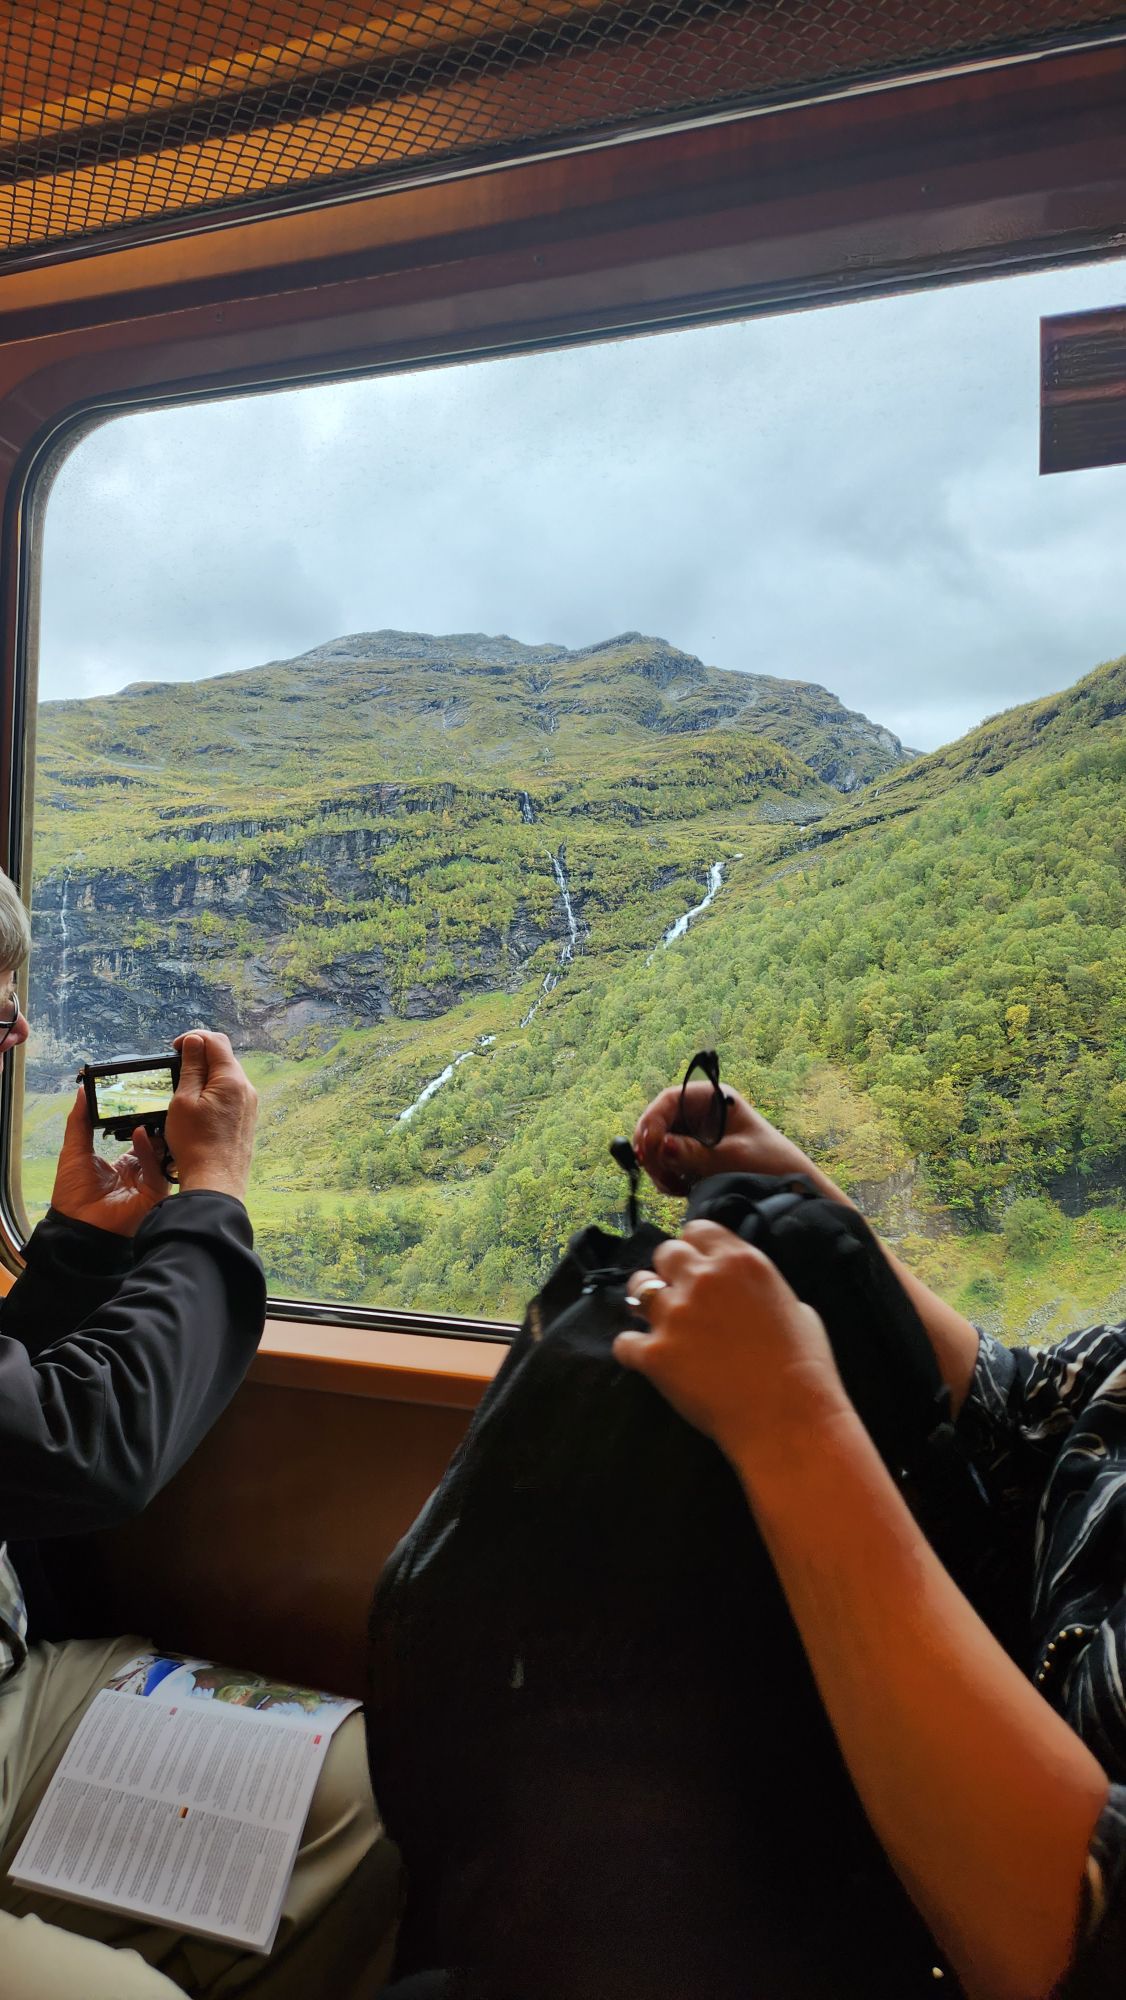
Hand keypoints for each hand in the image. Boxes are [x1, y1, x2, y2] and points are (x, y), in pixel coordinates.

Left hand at [51, 1091, 171, 1236]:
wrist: (75, 1224)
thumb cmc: (72, 1193)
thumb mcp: (74, 1150)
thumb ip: (80, 1120)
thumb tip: (82, 1091)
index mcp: (125, 1164)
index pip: (141, 1137)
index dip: (141, 1119)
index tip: (141, 1098)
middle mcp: (140, 1172)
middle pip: (155, 1143)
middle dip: (154, 1124)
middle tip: (154, 1100)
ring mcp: (149, 1182)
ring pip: (160, 1152)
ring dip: (155, 1133)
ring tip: (151, 1112)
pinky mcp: (154, 1192)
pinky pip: (156, 1168)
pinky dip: (149, 1150)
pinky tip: (141, 1134)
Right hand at [164, 1031, 257, 1202]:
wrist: (215, 1182)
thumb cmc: (195, 1144)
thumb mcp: (184, 1100)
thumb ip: (191, 1067)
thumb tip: (195, 1041)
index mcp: (232, 1079)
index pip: (216, 1041)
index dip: (193, 1038)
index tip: (174, 1048)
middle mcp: (247, 1088)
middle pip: (224, 1057)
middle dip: (200, 1055)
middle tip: (176, 1067)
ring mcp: (250, 1104)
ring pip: (227, 1076)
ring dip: (206, 1074)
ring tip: (184, 1088)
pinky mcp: (246, 1118)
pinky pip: (231, 1094)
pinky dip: (214, 1090)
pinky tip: (198, 1105)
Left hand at [614, 1219, 848, 1464]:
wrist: (788, 1420)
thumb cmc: (804, 1368)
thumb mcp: (796, 1308)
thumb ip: (761, 1288)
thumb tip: (746, 1292)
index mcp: (741, 1262)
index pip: (697, 1230)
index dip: (695, 1248)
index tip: (697, 1266)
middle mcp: (703, 1279)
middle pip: (664, 1253)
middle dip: (670, 1272)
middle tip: (681, 1297)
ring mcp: (675, 1314)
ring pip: (638, 1289)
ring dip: (646, 1303)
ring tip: (661, 1323)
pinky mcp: (654, 1353)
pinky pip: (625, 1341)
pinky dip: (634, 1351)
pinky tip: (649, 1360)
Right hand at [633, 1083, 829, 1198]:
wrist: (788, 1189)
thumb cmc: (769, 1164)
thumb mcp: (732, 1159)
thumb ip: (695, 1153)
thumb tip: (662, 1147)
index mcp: (712, 1098)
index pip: (669, 1100)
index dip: (653, 1122)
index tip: (651, 1149)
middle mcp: (698, 1113)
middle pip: (656, 1124)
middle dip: (653, 1150)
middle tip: (661, 1176)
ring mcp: (692, 1135)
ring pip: (657, 1146)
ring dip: (659, 1168)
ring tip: (677, 1188)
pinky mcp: (690, 1156)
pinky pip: (664, 1163)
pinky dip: (666, 1177)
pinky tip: (681, 1190)